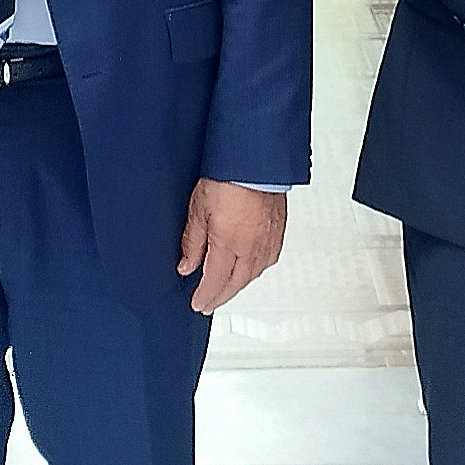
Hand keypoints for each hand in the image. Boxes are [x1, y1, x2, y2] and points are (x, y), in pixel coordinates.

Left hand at [178, 180, 289, 313]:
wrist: (254, 160)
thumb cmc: (228, 177)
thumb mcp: (198, 209)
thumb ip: (193, 242)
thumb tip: (187, 264)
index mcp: (229, 244)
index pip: (216, 282)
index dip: (206, 296)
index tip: (198, 304)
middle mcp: (252, 247)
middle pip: (236, 283)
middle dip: (220, 297)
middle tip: (209, 303)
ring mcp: (268, 240)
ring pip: (253, 275)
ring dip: (238, 286)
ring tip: (226, 290)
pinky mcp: (278, 231)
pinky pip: (268, 261)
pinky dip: (255, 271)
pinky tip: (250, 269)